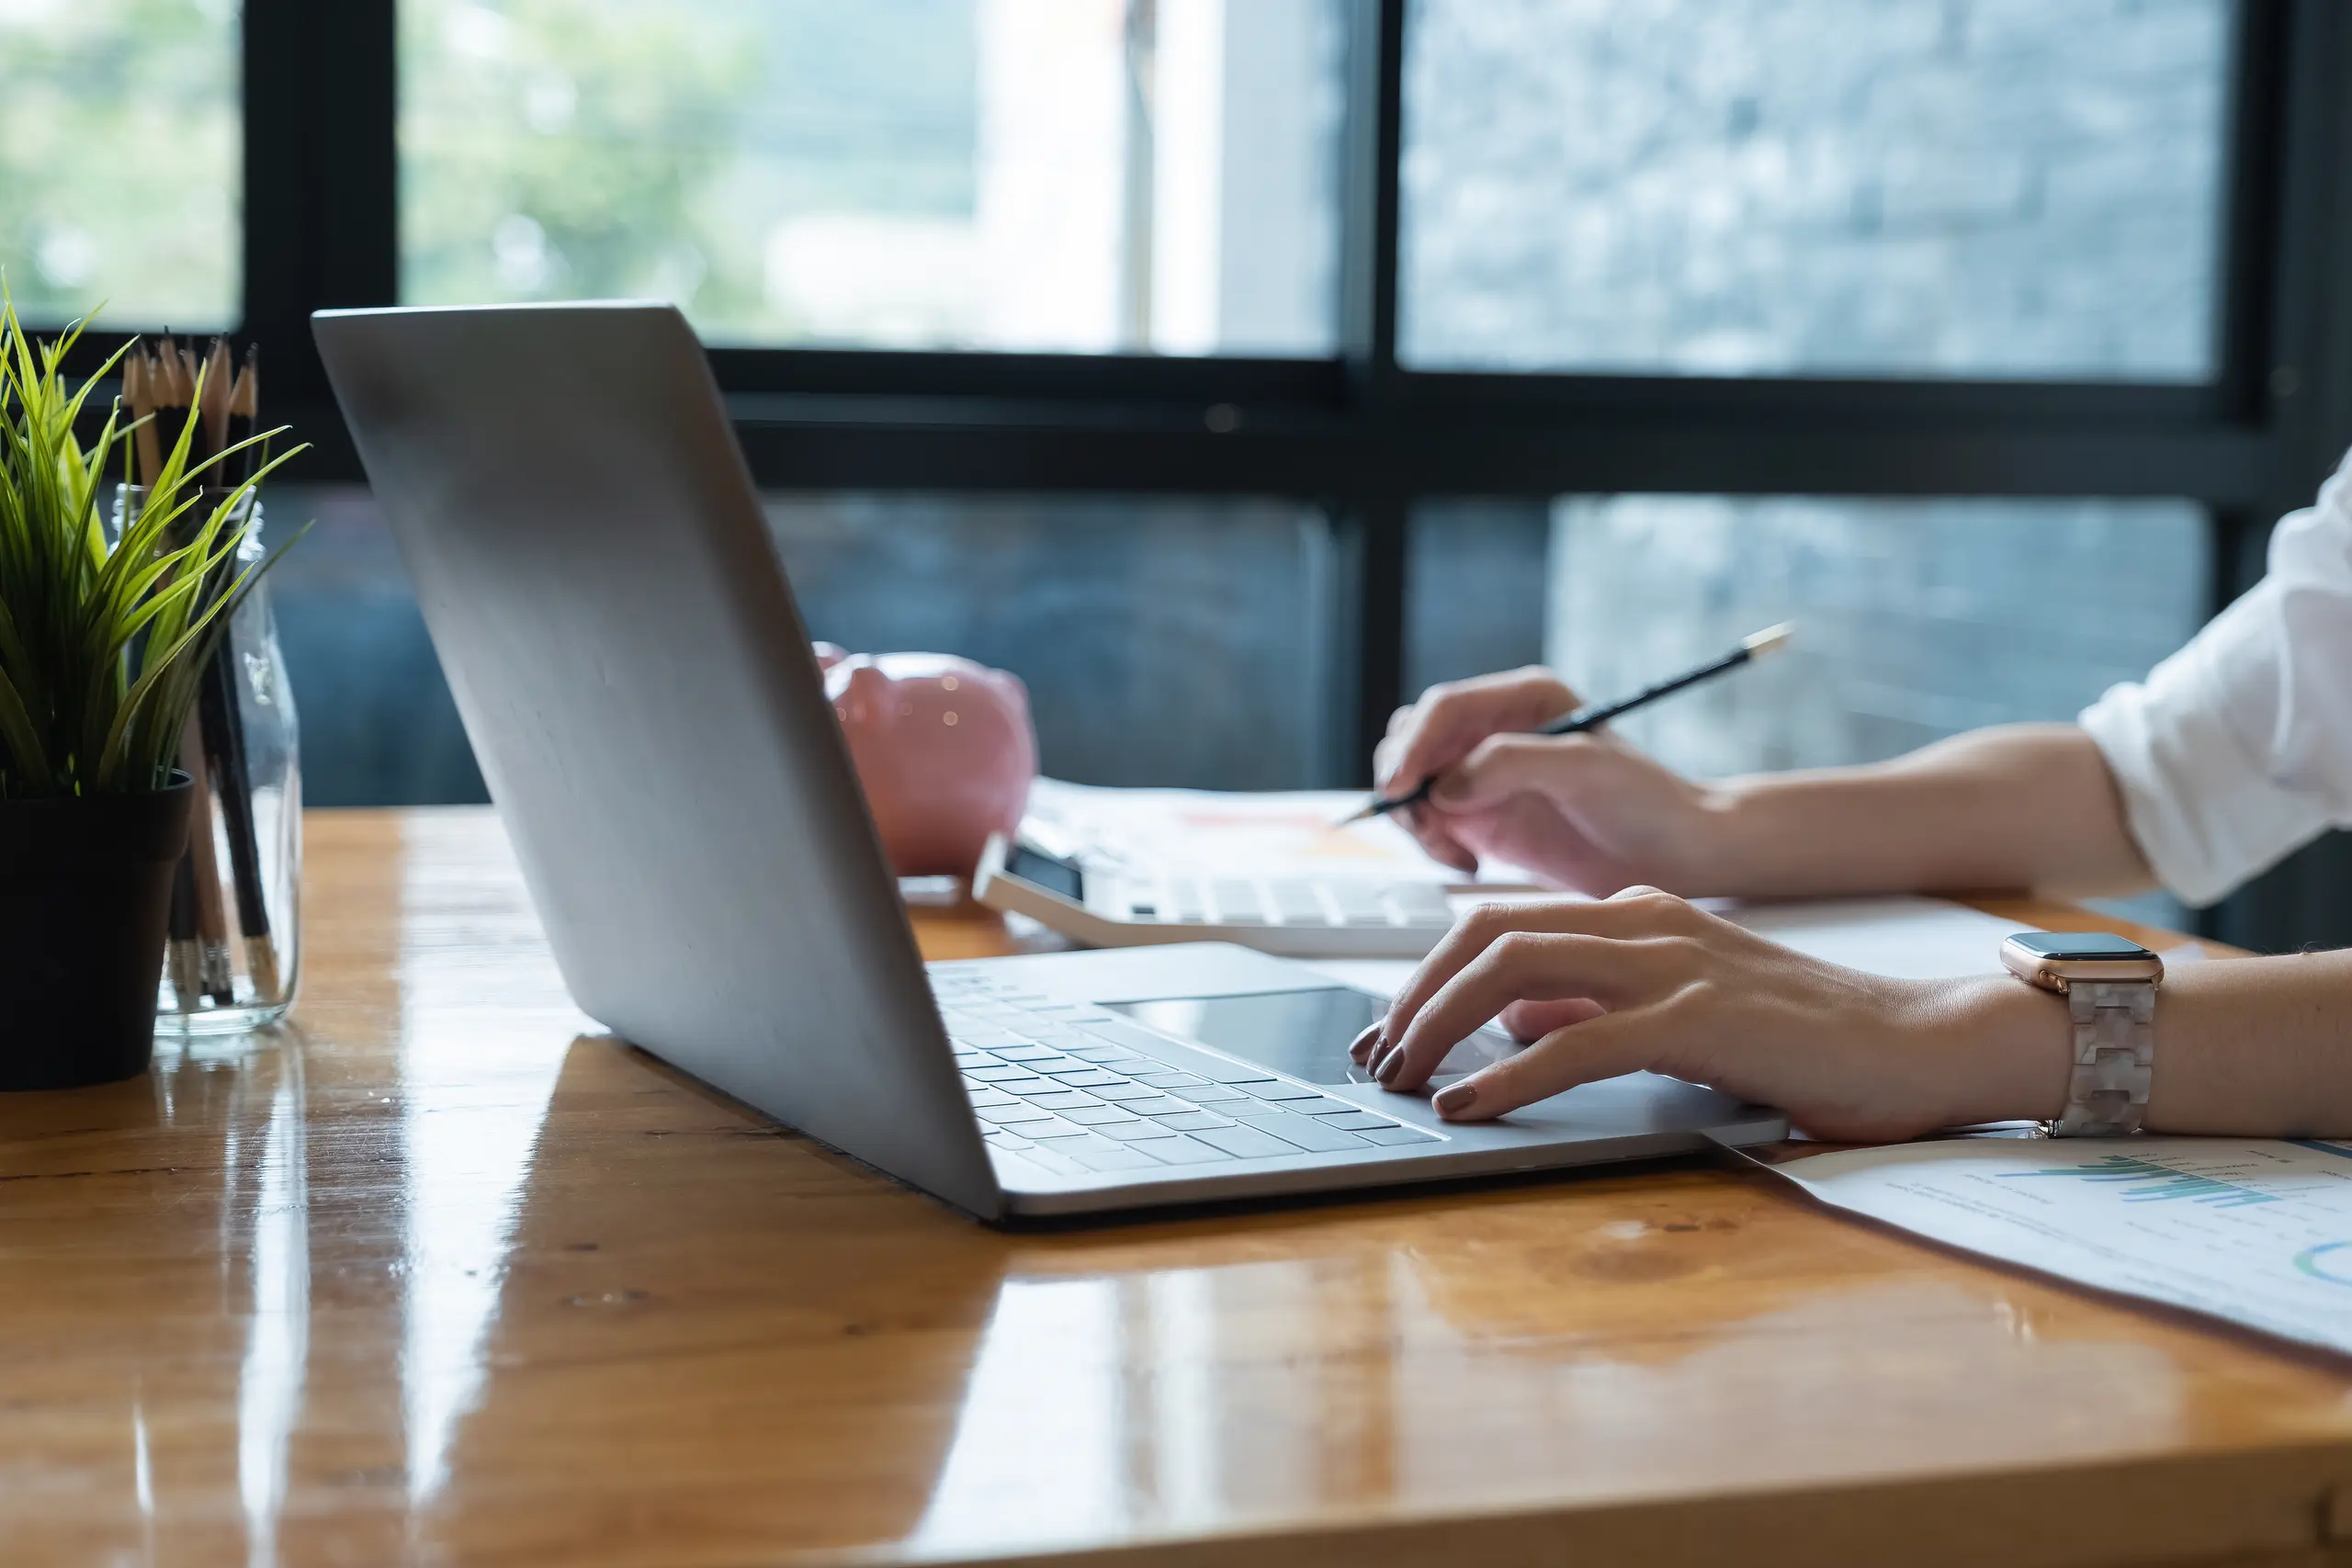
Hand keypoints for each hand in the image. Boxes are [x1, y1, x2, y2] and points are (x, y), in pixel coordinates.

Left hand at [1347, 888, 2060, 1140]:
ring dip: (1440, 1026)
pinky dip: (1506, 1074)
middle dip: (1413, 995)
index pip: (1499, 922)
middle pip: (1486, 934)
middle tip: (1375, 1058)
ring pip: (1513, 972)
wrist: (1921, 1042)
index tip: (1389, 1029)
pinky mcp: (1697, 1018)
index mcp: (1636, 915)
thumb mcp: (1680, 1011)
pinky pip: (1574, 1039)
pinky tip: (1471, 1105)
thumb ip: (1598, 1004)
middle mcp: (1643, 922)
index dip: (1428, 972)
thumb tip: (1513, 1022)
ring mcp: (1670, 964)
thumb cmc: (1806, 1038)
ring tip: (1403, 1079)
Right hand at [1373, 667, 1726, 893]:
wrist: (1674, 855)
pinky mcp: (1481, 815)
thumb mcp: (1584, 769)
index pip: (1443, 708)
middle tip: (1428, 829)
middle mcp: (1495, 728)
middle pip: (1413, 741)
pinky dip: (1433, 844)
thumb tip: (1442, 787)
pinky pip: (1429, 822)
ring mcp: (1484, 773)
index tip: (1398, 788)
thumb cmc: (1645, 802)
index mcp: (1522, 698)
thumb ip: (1510, 763)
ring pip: (1413, 784)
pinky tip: (1469, 864)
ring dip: (1417, 820)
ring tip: (1457, 855)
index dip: (1412, 745)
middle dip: (1407, 784)